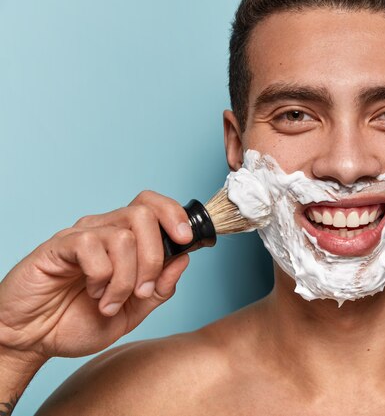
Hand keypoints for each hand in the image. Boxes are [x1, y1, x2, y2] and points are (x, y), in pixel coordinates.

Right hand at [0, 191, 192, 358]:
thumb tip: (184, 258)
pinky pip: (92, 247)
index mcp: (125, 240)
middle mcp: (104, 230)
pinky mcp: (58, 246)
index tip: (187, 240)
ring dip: (126, 278)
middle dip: (153, 257)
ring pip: (124, 236)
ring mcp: (81, 235)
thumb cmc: (78, 322)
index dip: (174, 215)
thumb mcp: (133, 311)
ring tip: (110, 300)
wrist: (34, 341)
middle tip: (142, 290)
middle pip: (144, 214)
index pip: (153, 206)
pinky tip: (91, 292)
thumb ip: (160, 287)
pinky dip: (101, 277)